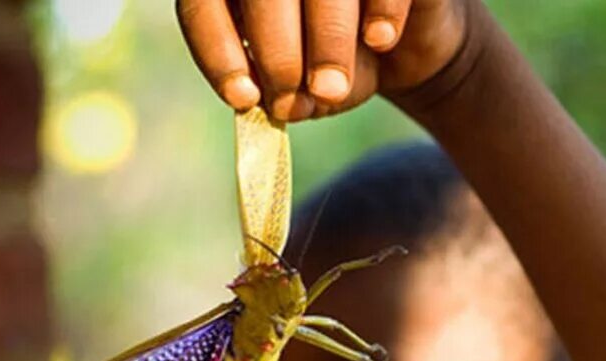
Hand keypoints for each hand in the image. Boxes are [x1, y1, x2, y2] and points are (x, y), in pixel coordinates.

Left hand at [177, 0, 468, 120]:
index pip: (205, 4)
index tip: (244, 99)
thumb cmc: (335, 61)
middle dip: (277, 55)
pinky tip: (379, 41)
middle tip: (294, 102)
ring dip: (327, 41)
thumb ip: (289, 98)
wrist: (400, 42)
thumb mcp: (307, 89)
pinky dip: (381, 11)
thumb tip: (288, 105)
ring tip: (334, 90)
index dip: (217, 52)